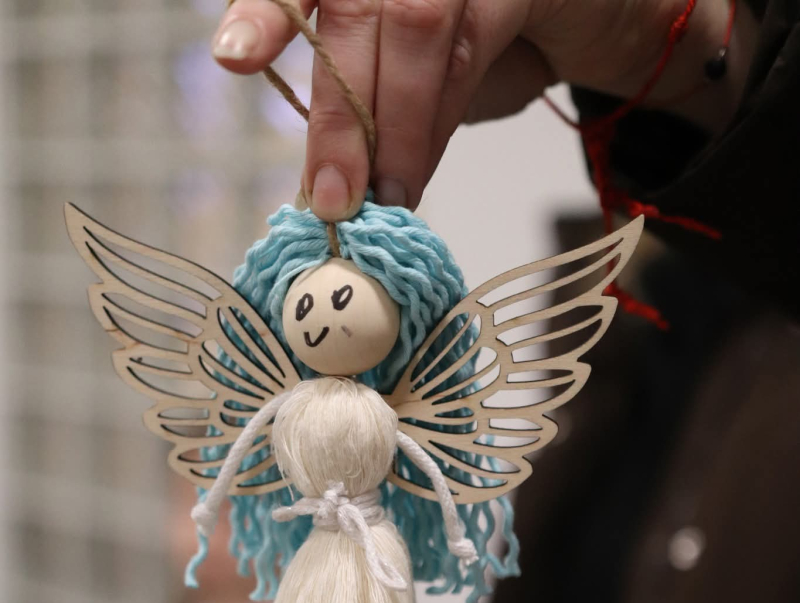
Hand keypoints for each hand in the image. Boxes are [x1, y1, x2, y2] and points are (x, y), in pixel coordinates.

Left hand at [210, 0, 751, 218]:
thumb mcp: (413, 74)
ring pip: (415, 25)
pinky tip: (421, 169)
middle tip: (332, 199)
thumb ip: (369, 103)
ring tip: (386, 200)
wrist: (587, 8)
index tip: (232, 59)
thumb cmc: (486, 38)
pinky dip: (442, 117)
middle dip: (340, 115)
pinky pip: (473, 40)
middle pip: (351, 11)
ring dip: (398, 128)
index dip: (264, 13)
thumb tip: (328, 186)